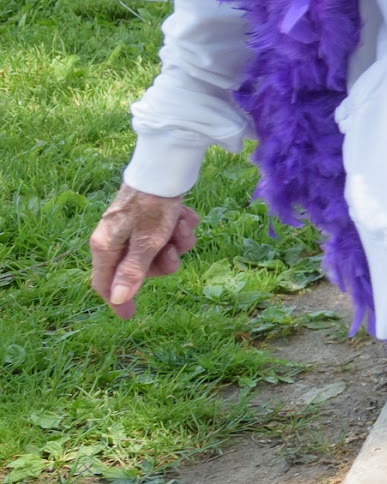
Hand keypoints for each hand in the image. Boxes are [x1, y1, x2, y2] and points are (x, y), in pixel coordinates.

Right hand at [91, 185, 199, 318]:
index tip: (130, 316)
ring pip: (161, 251)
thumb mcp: (147, 242)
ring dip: (178, 241)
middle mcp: (116, 238)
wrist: (166, 167)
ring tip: (182, 224)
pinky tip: (185, 214)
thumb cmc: (153, 205)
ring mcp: (134, 227)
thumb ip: (133, 271)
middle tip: (173, 249)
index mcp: (106, 246)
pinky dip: (181, 227)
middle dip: (164, 261)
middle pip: (140, 269)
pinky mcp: (152, 217)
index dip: (117, 300)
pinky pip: (170, 234)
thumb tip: (117, 299)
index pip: (104, 283)